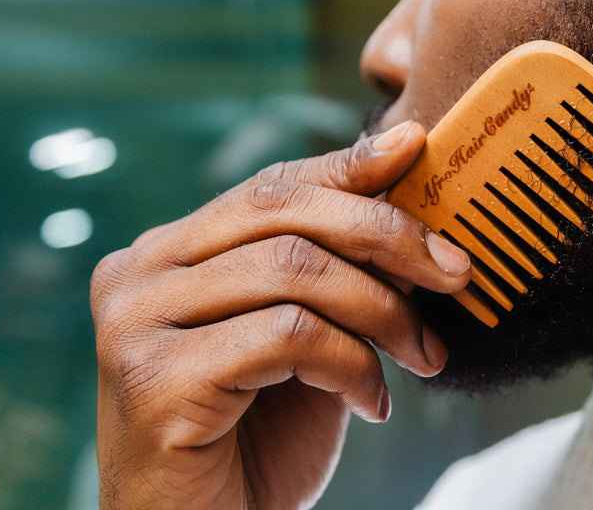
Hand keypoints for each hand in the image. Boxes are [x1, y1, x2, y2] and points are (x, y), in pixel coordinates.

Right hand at [91, 121, 470, 508]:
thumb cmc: (259, 442)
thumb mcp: (310, 339)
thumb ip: (337, 271)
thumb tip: (404, 191)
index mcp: (168, 254)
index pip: (269, 187)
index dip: (348, 168)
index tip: (418, 151)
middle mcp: (137, 275)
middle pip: (280, 212)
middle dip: (386, 233)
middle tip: (457, 270)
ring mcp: (135, 323)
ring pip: (292, 270)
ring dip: (383, 312)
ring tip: (423, 357)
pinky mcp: (154, 379)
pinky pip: (287, 336)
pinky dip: (352, 364)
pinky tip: (371, 403)